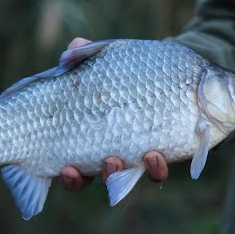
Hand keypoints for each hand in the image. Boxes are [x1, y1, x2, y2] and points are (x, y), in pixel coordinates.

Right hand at [60, 37, 168, 191]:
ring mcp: (135, 156)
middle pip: (97, 178)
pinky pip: (156, 172)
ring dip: (124, 174)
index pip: (73, 166)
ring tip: (126, 158)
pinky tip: (155, 155)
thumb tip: (67, 55)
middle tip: (99, 162)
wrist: (169, 72)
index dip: (69, 176)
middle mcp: (110, 154)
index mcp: (91, 138)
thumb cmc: (126, 72)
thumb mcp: (105, 61)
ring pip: (126, 178)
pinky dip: (155, 169)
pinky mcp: (160, 153)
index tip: (65, 167)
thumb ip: (85, 56)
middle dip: (95, 176)